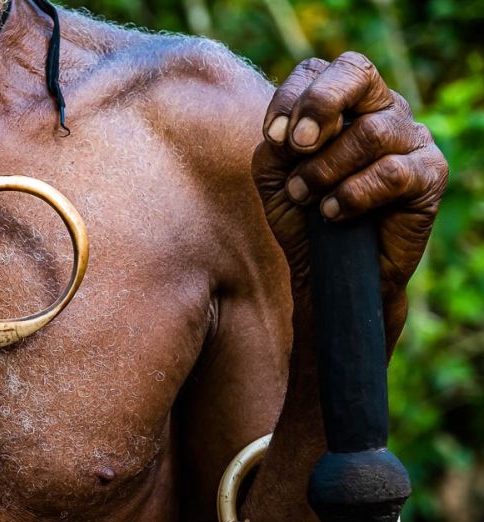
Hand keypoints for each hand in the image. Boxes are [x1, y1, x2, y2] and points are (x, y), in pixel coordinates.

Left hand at [252, 52, 447, 325]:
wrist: (328, 268)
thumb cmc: (302, 215)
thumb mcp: (274, 175)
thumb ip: (275, 144)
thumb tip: (293, 131)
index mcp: (341, 103)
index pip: (317, 69)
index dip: (290, 97)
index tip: (273, 138)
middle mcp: (381, 109)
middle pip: (357, 72)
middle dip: (319, 105)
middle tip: (297, 145)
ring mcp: (411, 138)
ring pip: (372, 132)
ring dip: (325, 169)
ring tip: (307, 196)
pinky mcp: (430, 174)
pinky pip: (392, 172)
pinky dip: (352, 195)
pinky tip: (334, 213)